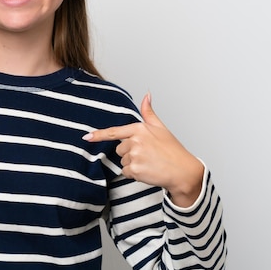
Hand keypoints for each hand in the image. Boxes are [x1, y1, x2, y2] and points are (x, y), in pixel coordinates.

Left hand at [83, 93, 203, 206]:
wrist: (183, 171)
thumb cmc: (173, 150)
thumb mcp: (161, 128)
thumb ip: (149, 112)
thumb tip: (146, 95)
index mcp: (139, 129)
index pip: (114, 132)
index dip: (99, 135)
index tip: (87, 137)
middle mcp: (135, 141)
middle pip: (120, 149)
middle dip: (130, 153)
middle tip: (148, 155)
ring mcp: (134, 155)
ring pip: (123, 161)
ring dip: (133, 164)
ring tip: (149, 163)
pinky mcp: (135, 169)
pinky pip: (126, 172)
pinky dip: (134, 174)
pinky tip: (148, 171)